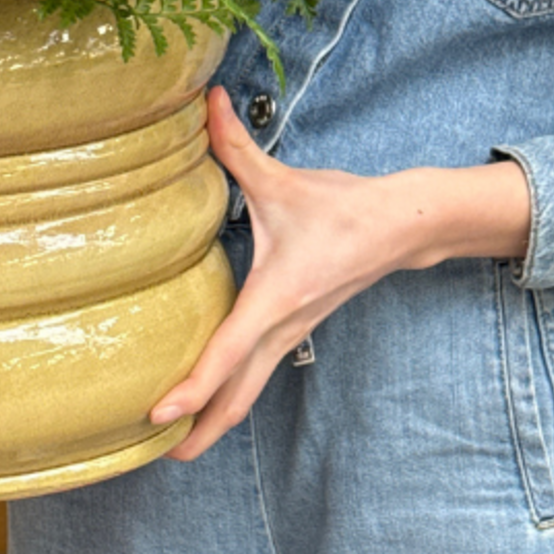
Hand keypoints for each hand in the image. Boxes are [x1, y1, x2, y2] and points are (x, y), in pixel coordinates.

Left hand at [148, 86, 532, 461]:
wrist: (400, 226)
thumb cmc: (341, 207)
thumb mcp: (281, 178)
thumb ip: (235, 144)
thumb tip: (205, 99)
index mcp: (276, 297)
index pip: (227, 353)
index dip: (192, 386)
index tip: (157, 412)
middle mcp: (283, 326)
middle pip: (237, 398)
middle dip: (198, 431)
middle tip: (153, 454)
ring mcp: (292, 334)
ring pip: (249, 392)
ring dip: (214, 417)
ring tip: (174, 440)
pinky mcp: (296, 329)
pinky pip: (258, 374)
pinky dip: (231, 394)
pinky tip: (210, 392)